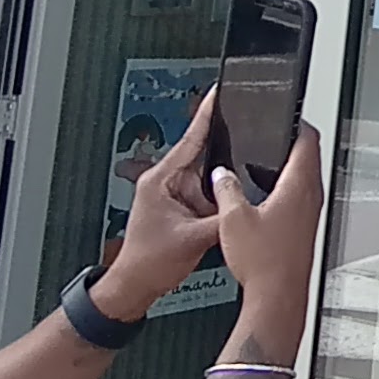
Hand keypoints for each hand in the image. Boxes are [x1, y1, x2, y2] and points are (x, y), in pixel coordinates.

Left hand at [91, 90, 220, 322]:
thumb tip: (243, 204)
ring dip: (219, 187)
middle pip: (203, 158)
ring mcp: (173, 195)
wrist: (135, 286)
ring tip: (228, 196)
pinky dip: (215, 202)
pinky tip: (223, 210)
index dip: (206, 114)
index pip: (189, 139)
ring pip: (207, 180)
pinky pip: (205, 197)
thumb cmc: (148, 262)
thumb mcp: (193, 239)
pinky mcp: (180, 208)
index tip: (218, 93)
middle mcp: (166, 183)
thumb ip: (223, 218)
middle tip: (244, 149)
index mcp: (161, 179)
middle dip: (222, 156)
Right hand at [211, 124, 323, 357]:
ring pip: (304, 178)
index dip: (297, 122)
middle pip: (308, 157)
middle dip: (291, 142)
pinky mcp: (304, 229)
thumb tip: (222, 175)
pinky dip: (285, 188)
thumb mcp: (233, 218)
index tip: (287, 114)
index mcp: (299, 186)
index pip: (308, 139)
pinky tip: (263, 197)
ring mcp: (310, 214)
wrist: (277, 298)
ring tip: (264, 161)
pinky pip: (299, 198)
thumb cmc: (264, 263)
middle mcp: (311, 197)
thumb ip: (227, 189)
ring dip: (288, 167)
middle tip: (273, 134)